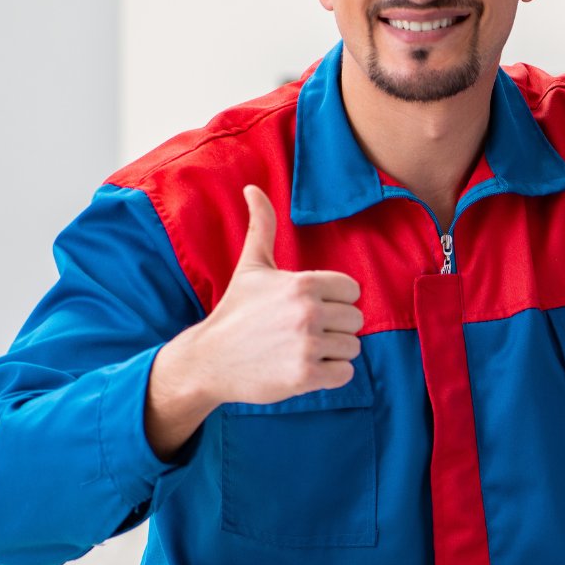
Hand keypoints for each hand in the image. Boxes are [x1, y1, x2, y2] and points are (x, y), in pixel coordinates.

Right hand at [144, 186, 363, 460]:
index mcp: (303, 283)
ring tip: (300, 349)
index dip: (334, 300)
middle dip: (335, 327)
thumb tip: (252, 188)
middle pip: (356, 319)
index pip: (352, 290)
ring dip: (332, 351)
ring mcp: (308, 345)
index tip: (308, 307)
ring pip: (353, 347)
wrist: (208, 360)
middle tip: (301, 332)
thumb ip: (262, 226)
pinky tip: (304, 368)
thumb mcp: (251, 266)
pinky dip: (331, 374)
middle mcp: (308, 312)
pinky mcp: (306, 376)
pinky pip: (346, 373)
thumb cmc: (236, 311)